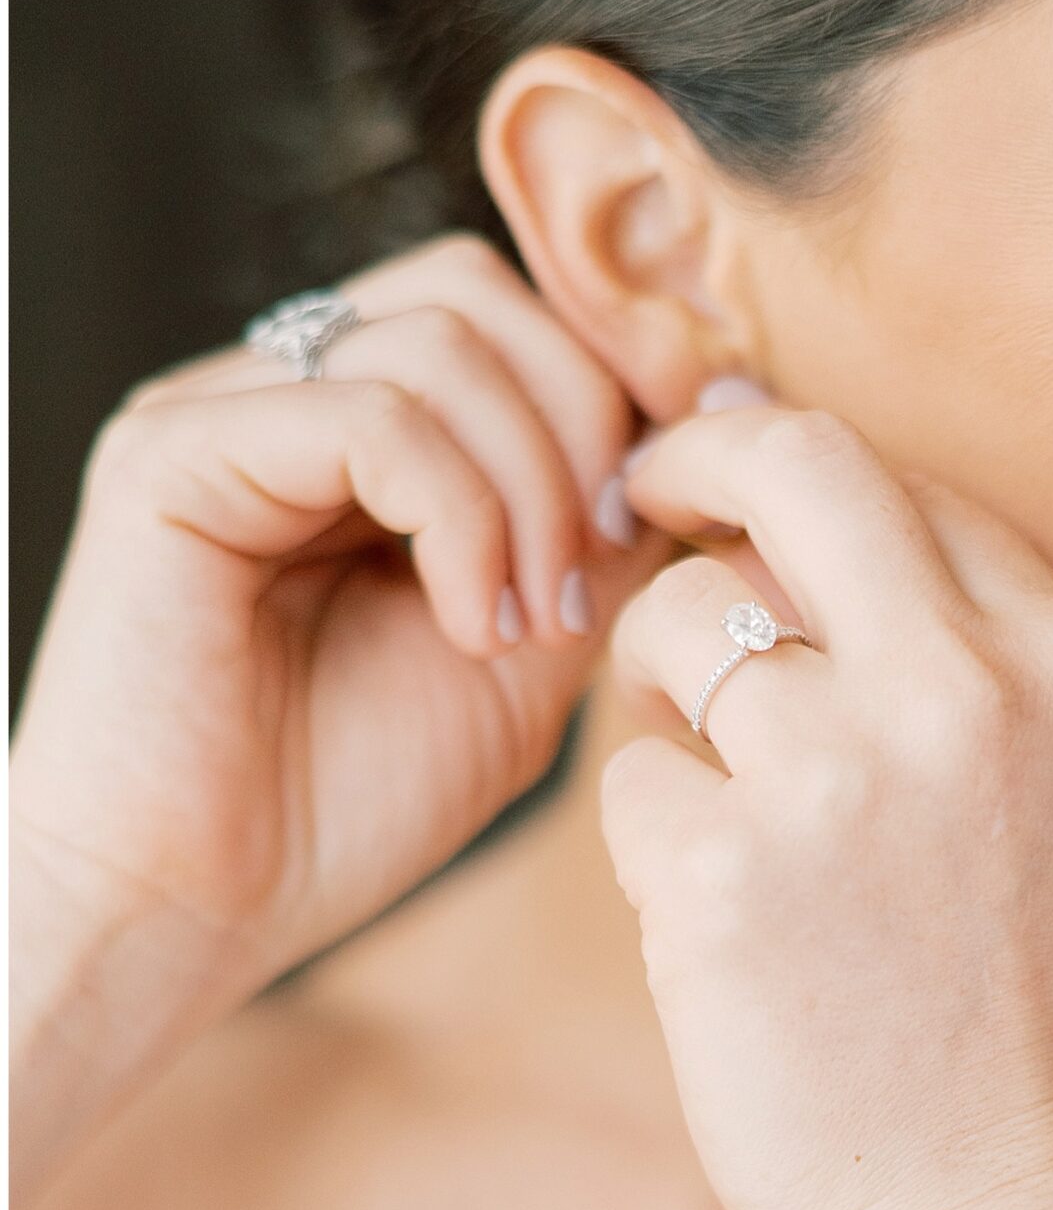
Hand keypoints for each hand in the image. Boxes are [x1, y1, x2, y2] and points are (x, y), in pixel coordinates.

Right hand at [11, 232, 672, 1021]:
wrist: (193, 912)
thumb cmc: (345, 804)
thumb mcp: (529, 650)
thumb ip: (602, 529)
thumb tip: (723, 416)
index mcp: (359, 427)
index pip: (517, 317)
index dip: (620, 390)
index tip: (676, 511)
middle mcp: (285, 392)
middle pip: (484, 297)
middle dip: (586, 426)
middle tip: (592, 580)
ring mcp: (223, 410)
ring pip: (442, 341)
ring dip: (532, 489)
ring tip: (527, 625)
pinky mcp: (173, 453)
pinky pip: (371, 414)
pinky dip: (458, 517)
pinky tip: (469, 627)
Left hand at [598, 403, 1052, 1209]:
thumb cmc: (1015, 1012)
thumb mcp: (1051, 793)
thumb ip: (951, 649)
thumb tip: (776, 482)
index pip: (898, 476)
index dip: (782, 464)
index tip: (719, 487)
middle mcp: (967, 691)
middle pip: (792, 465)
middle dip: (687, 462)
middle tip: (628, 492)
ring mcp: (844, 779)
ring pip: (673, 623)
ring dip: (659, 690)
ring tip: (714, 793)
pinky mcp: (727, 878)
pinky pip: (627, 784)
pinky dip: (651, 841)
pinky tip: (723, 928)